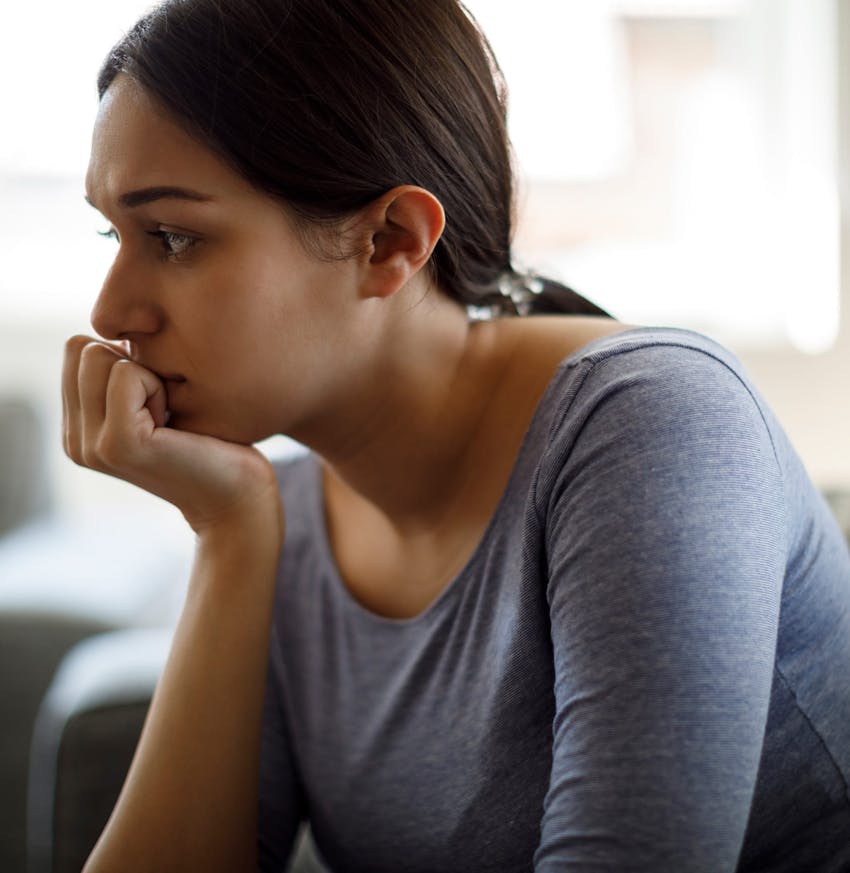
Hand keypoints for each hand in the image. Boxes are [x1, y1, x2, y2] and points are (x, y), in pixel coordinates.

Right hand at [62, 335, 283, 539]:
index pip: (76, 348)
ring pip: (100, 355)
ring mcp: (92, 445)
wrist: (237, 496)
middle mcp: (75, 440)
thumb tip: (117, 329)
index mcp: (77, 428)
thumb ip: (122, 372)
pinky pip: (128, 373)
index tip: (157, 400)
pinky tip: (176, 424)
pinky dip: (160, 387)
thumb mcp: (156, 401)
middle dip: (133, 366)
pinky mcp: (119, 444)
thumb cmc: (210, 442)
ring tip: (171, 419)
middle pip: (83, 347)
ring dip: (149, 376)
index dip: (125, 359)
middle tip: (166, 410)